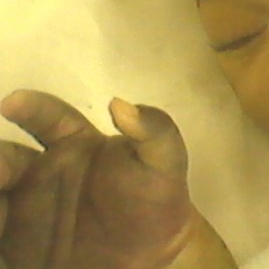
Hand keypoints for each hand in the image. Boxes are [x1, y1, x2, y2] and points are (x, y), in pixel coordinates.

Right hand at [0, 89, 227, 267]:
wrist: (155, 256)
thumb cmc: (157, 200)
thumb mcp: (165, 162)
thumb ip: (155, 129)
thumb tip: (122, 104)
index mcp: (75, 144)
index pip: (48, 118)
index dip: (30, 107)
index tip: (12, 102)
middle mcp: (44, 171)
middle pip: (7, 158)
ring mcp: (27, 208)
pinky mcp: (18, 244)